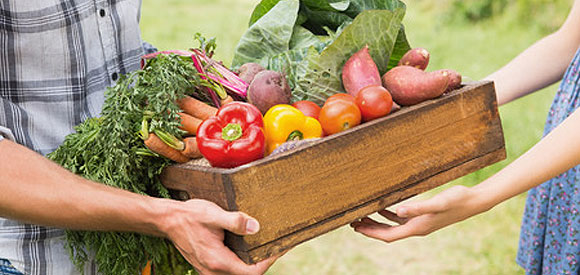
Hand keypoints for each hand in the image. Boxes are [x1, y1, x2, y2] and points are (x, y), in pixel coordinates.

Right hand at [159, 199, 278, 274]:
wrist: (168, 220)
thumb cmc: (190, 216)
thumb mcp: (213, 214)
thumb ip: (235, 221)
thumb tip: (255, 227)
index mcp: (217, 260)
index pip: (251, 272)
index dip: (268, 261)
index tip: (279, 248)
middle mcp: (213, 270)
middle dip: (263, 262)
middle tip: (276, 246)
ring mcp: (210, 270)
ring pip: (238, 274)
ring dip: (252, 264)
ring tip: (264, 247)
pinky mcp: (208, 266)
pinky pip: (230, 270)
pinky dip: (241, 262)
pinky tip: (247, 248)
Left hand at [351, 186, 488, 242]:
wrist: (474, 202)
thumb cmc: (456, 201)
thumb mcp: (437, 203)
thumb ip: (417, 207)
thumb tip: (398, 211)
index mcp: (417, 227)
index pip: (388, 235)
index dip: (371, 233)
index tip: (356, 227)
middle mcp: (417, 228)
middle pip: (388, 233)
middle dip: (370, 229)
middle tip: (352, 221)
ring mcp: (420, 223)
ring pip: (393, 226)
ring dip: (377, 222)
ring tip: (362, 216)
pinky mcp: (424, 216)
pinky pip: (401, 218)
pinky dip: (389, 214)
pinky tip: (383, 207)